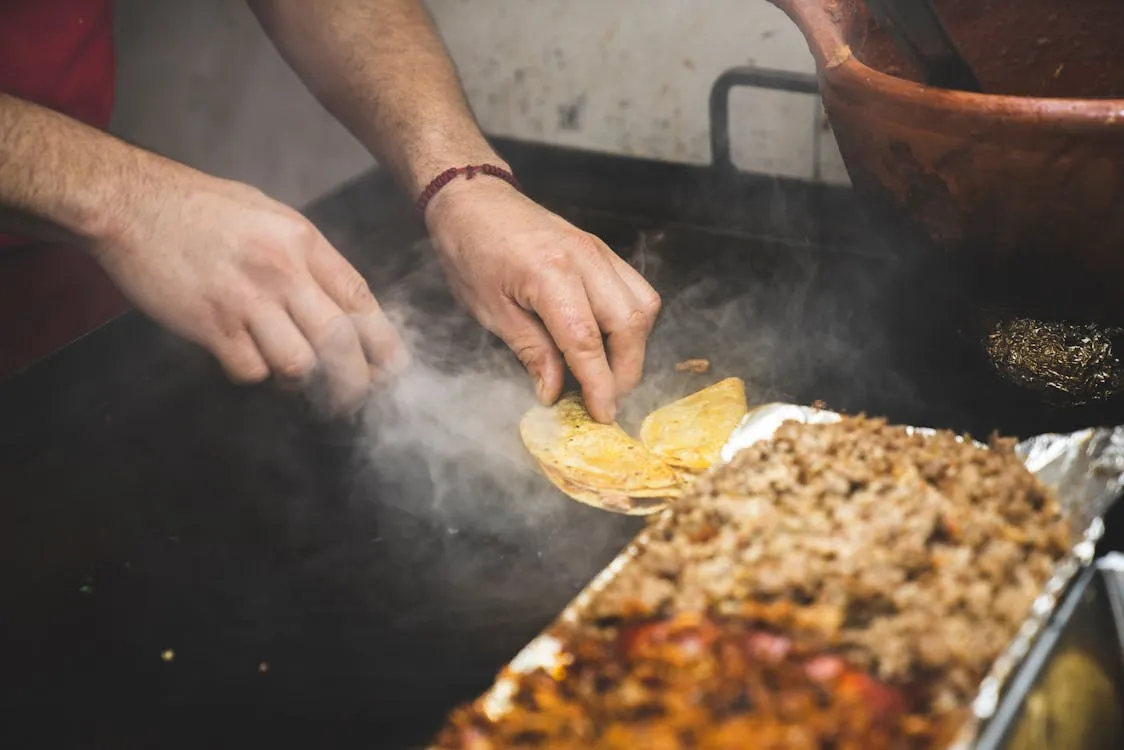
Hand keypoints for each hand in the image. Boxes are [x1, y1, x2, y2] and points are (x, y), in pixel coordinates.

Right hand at [90, 164, 405, 413]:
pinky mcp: (210, 324)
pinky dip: (253, 373)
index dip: (384, 342)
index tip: (394, 368)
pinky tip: (244, 356)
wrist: (130, 204)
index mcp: (302, 241)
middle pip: (340, 341)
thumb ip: (307, 257)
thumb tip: (341, 301)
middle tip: (356, 395)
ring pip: (299, 363)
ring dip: (301, 380)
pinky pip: (250, 370)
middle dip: (356, 379)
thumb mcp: (270, 216)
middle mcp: (281, 271)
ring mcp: (245, 299)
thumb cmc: (200, 208)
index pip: (360, 298)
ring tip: (293, 375)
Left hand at [425, 176, 660, 422]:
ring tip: (609, 373)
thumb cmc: (470, 250)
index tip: (602, 414)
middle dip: (624, 371)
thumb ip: (530, 351)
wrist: (472, 199)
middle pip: (628, 324)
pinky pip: (635, 289)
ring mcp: (598, 250)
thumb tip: (553, 391)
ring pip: (642, 306)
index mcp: (549, 273)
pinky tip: (610, 341)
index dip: (599, 384)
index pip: (587, 341)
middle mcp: (584, 258)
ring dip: (633, 347)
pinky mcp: (602, 250)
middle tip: (605, 399)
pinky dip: (631, 321)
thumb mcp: (490, 311)